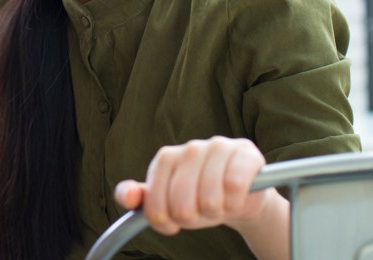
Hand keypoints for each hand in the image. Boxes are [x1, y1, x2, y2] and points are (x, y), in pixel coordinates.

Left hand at [114, 136, 275, 235]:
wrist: (240, 196)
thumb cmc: (198, 199)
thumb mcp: (167, 202)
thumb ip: (141, 199)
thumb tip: (127, 198)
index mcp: (166, 159)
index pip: (155, 200)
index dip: (163, 220)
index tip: (172, 225)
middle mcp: (190, 148)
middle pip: (181, 203)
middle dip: (192, 218)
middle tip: (201, 214)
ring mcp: (218, 147)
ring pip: (209, 197)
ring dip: (215, 212)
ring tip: (219, 206)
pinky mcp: (244, 153)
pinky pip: (234, 186)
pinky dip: (234, 202)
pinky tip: (235, 199)